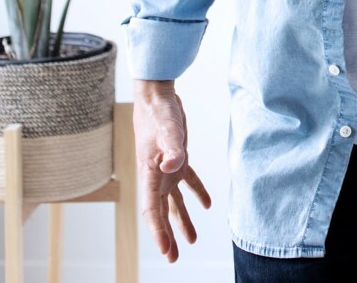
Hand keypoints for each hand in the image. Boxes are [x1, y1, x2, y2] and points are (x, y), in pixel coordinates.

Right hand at [134, 80, 211, 261]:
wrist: (157, 97)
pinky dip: (197, 193)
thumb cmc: (159, 113)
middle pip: (160, 213)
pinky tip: (207, 204)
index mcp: (149, 175)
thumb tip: (173, 167)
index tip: (166, 251)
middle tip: (173, 259)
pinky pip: (187, 182)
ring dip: (181, 221)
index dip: (158, 233)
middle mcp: (155, 177)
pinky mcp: (177, 159)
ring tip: (192, 240)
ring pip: (173, 202)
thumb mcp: (167, 129)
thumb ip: (172, 148)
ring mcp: (165, 169)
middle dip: (167, 236)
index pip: (151, 211)